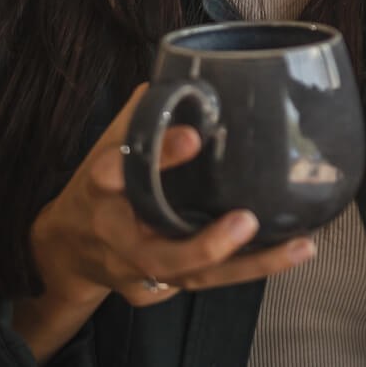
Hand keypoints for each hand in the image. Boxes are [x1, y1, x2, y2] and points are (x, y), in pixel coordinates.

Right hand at [12, 83, 316, 358]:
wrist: (67, 248)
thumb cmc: (100, 186)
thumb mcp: (110, 143)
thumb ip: (146, 114)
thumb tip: (190, 77)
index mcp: (101, 188)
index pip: (116, 171)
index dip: (155, 157)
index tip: (192, 137)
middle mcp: (119, 236)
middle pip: (158, 254)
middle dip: (204, 245)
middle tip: (246, 222)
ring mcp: (137, 270)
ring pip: (193, 277)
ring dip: (249, 267)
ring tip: (298, 247)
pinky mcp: (158, 289)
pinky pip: (205, 282)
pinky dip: (247, 270)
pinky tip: (286, 252)